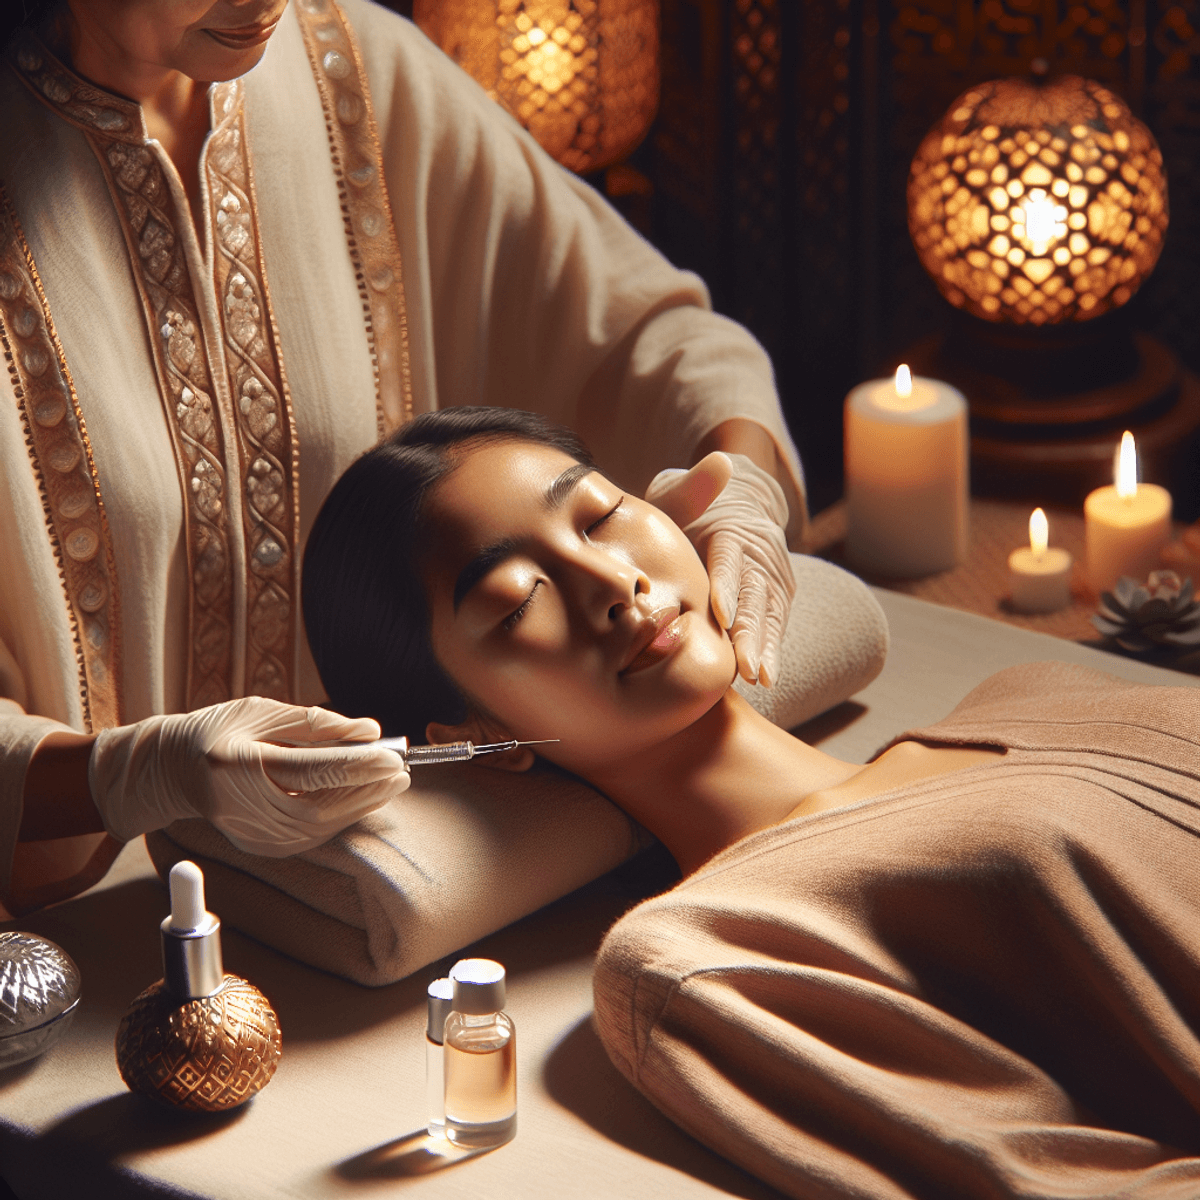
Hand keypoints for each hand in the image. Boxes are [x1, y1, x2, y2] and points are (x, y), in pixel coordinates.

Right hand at [89, 698, 408, 856]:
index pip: (309, 771)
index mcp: (236, 766)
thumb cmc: (216, 733)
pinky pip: (314, 832)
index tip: (391, 756)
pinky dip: (342, 813)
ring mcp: (251, 834)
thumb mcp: (261, 713)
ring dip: (361, 803)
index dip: (356, 765)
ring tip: (389, 781)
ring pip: (322, 825)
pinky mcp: (263, 846)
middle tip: (401, 772)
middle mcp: (242, 808)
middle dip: (367, 790)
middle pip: (322, 807)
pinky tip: (360, 795)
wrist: (173, 772)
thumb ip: (316, 723)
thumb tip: (368, 731)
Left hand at [646, 451, 794, 686]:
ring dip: (766, 647)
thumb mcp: (680, 491)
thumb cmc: (687, 507)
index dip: (728, 585)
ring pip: (770, 613)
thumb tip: (720, 463)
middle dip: (751, 631)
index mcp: (732, 530)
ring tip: (760, 677)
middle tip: (745, 665)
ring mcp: (773, 575)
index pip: (731, 559)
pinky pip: (775, 623)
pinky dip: (772, 649)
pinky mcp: (777, 594)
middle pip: (756, 594)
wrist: (733, 502)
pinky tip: (766, 677)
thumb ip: (691, 488)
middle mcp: (760, 553)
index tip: (722, 612)